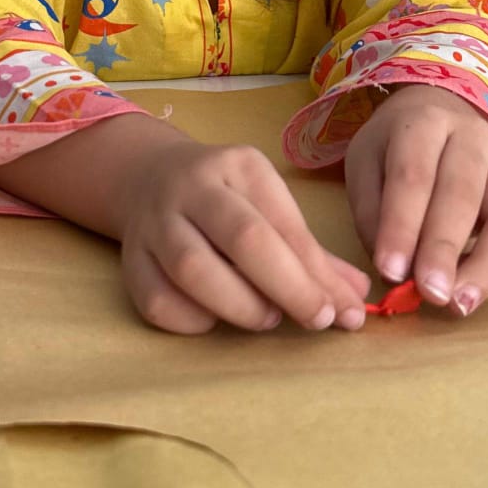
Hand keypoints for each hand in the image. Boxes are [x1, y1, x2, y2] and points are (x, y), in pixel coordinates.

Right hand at [119, 138, 370, 334]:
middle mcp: (192, 187)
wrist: (147, 177)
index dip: (316, 274)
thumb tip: (357, 299)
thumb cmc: (226, 198)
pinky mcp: (130, 258)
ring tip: (266, 318)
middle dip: (288, 288)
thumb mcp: (269, 204)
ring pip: (193, 270)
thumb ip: (310, 253)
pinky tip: (215, 320)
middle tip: (315, 319)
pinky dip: (192, 321)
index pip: (283, 224)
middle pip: (243, 239)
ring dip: (240, 306)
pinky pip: (157, 300)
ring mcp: (154, 222)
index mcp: (238, 166)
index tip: (345, 312)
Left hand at [343, 84, 487, 316]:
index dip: (401, 227)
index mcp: (423, 124)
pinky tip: (474, 294)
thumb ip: (372, 212)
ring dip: (483, 267)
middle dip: (443, 249)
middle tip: (428, 293)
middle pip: (461, 195)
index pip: (412, 176)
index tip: (389, 271)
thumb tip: (393, 269)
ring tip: (458, 304)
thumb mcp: (365, 166)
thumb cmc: (392, 150)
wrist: (437, 113)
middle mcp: (472, 137)